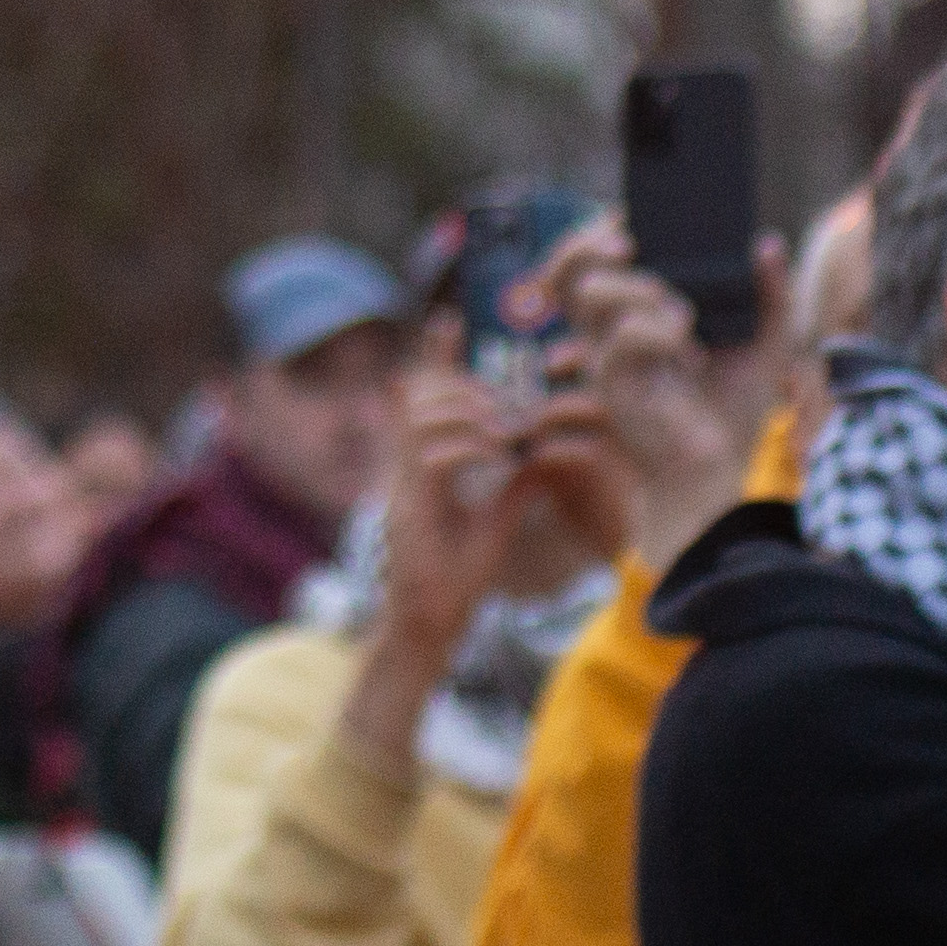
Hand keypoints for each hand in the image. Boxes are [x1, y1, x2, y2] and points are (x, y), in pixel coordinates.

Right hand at [371, 347, 531, 657]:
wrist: (430, 626)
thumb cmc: (457, 579)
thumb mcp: (496, 521)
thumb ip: (514, 487)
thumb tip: (544, 457)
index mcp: (421, 464)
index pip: (423, 398)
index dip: (433, 357)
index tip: (448, 319)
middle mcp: (405, 466)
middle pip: (420, 393)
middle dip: (463, 384)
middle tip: (506, 405)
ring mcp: (403, 484)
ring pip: (424, 415)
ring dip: (468, 413)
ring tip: (504, 432)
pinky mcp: (409, 507)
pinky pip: (433, 456)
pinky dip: (469, 448)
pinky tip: (496, 457)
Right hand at [546, 217, 794, 564]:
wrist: (719, 468)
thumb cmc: (732, 408)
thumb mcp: (764, 342)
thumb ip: (770, 293)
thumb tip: (769, 244)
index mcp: (632, 315)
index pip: (586, 262)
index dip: (595, 232)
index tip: (631, 220)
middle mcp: (609, 333)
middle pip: (565, 271)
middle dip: (587, 243)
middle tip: (628, 244)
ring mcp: (607, 359)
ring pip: (590, 294)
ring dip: (638, 289)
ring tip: (681, 315)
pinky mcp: (614, 387)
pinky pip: (621, 340)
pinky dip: (657, 333)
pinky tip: (687, 353)